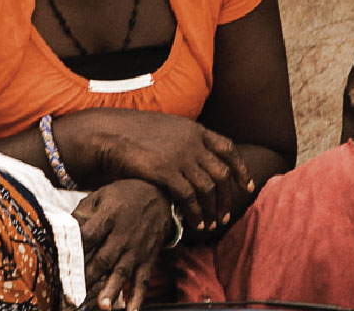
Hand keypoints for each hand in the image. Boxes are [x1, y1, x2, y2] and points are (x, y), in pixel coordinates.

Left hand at [73, 179, 172, 310]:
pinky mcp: (148, 259)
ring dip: (112, 290)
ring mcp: (137, 250)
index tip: (61, 262)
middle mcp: (123, 235)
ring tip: (103, 306)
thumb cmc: (124, 195)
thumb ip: (84, 211)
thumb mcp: (102, 194)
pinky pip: (142, 280)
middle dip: (88, 277)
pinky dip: (137, 297)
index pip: (89, 235)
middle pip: (103, 258)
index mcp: (109, 216)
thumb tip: (66, 227)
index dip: (76, 248)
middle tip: (74, 294)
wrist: (159, 194)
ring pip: (122, 272)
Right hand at [84, 110, 252, 230]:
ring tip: (210, 225)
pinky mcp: (165, 171)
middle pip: (221, 174)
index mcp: (193, 129)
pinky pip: (190, 197)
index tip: (246, 186)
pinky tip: (195, 223)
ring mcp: (179, 156)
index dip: (240, 169)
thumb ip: (184, 140)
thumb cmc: (132, 132)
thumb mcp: (165, 128)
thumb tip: (198, 158)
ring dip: (212, 210)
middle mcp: (191, 142)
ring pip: (208, 188)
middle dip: (227, 198)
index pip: (228, 149)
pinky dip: (196, 213)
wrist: (107, 134)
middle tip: (225, 216)